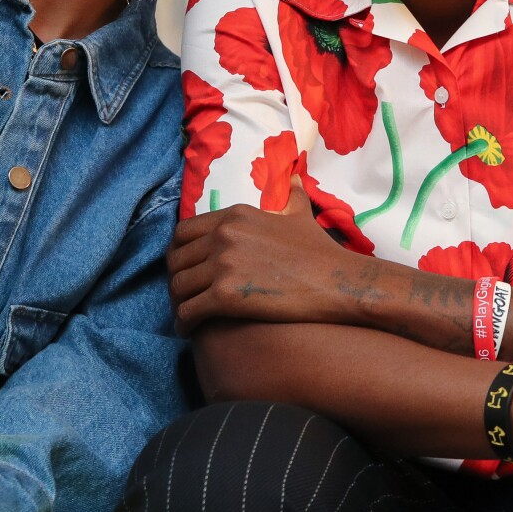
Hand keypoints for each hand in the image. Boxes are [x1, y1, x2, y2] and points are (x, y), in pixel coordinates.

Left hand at [168, 178, 370, 334]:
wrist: (337, 282)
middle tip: (183, 297)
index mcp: (234, 216)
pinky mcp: (226, 295)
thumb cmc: (320, 252)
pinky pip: (188, 311)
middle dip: (175, 280)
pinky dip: (183, 323)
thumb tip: (294, 179)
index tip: (184, 270)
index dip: (178, 253)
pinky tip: (189, 331)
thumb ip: (291, 195)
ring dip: (177, 304)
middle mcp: (223, 235)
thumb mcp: (300, 214)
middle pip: (176, 259)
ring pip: (178, 287)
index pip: (183, 232)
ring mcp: (223, 264)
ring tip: (185, 317)